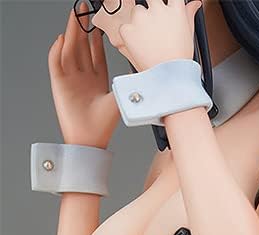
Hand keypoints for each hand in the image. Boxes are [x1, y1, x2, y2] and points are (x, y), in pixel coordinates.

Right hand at [48, 3, 119, 148]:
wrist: (91, 140)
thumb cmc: (105, 124)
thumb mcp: (121, 99)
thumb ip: (130, 84)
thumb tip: (146, 73)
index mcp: (98, 79)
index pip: (96, 52)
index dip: (96, 36)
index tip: (99, 20)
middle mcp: (83, 76)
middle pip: (81, 46)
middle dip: (82, 27)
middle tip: (84, 9)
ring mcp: (70, 79)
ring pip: (69, 50)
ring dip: (71, 33)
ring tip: (74, 16)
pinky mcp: (58, 84)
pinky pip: (55, 63)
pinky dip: (57, 51)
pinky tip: (61, 38)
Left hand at [119, 0, 201, 72]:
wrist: (168, 78)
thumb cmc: (180, 59)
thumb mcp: (189, 34)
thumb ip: (189, 13)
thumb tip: (195, 3)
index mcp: (175, 9)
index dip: (166, 5)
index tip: (165, 11)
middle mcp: (157, 10)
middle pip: (151, 0)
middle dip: (152, 9)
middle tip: (154, 27)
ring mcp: (141, 19)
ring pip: (137, 11)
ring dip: (139, 22)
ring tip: (148, 41)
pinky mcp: (128, 29)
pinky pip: (126, 27)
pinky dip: (130, 36)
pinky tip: (140, 47)